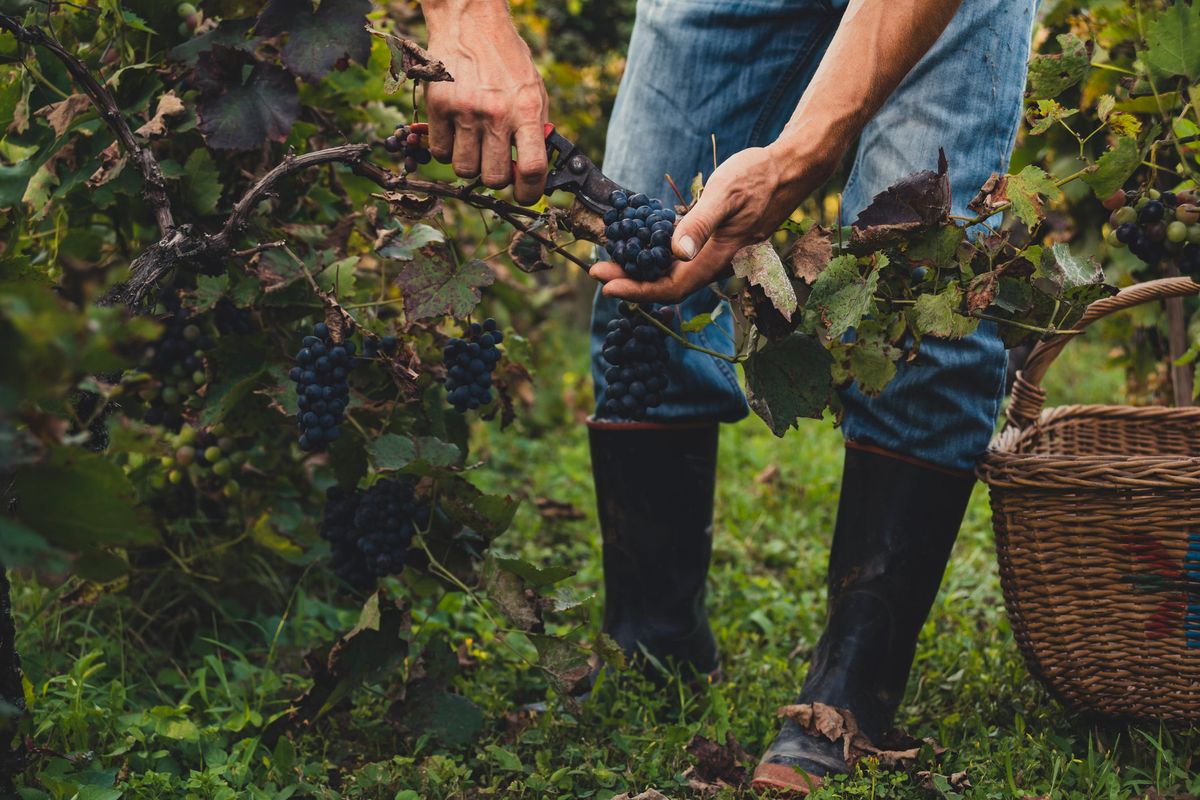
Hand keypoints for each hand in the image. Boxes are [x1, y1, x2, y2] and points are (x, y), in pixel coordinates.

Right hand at [424, 6, 548, 202]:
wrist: (470, 21)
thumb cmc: (506, 60)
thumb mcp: (534, 90)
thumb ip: (535, 130)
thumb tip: (535, 173)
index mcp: (527, 110)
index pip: (534, 169)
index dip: (530, 193)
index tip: (524, 195)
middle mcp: (497, 113)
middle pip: (494, 178)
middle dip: (496, 177)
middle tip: (495, 162)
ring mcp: (465, 111)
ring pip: (464, 170)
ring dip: (469, 164)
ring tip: (474, 142)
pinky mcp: (438, 106)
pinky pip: (440, 152)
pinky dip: (447, 150)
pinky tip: (455, 132)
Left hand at [589, 145, 835, 302]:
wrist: (789, 168)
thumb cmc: (759, 176)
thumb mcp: (726, 194)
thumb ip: (700, 224)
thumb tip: (675, 253)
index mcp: (717, 257)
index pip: (671, 287)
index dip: (637, 290)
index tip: (606, 284)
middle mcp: (715, 262)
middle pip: (668, 285)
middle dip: (631, 283)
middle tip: (597, 271)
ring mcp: (715, 253)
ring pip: (674, 274)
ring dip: (642, 271)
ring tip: (611, 260)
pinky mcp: (714, 241)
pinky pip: (682, 259)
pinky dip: (657, 256)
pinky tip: (640, 243)